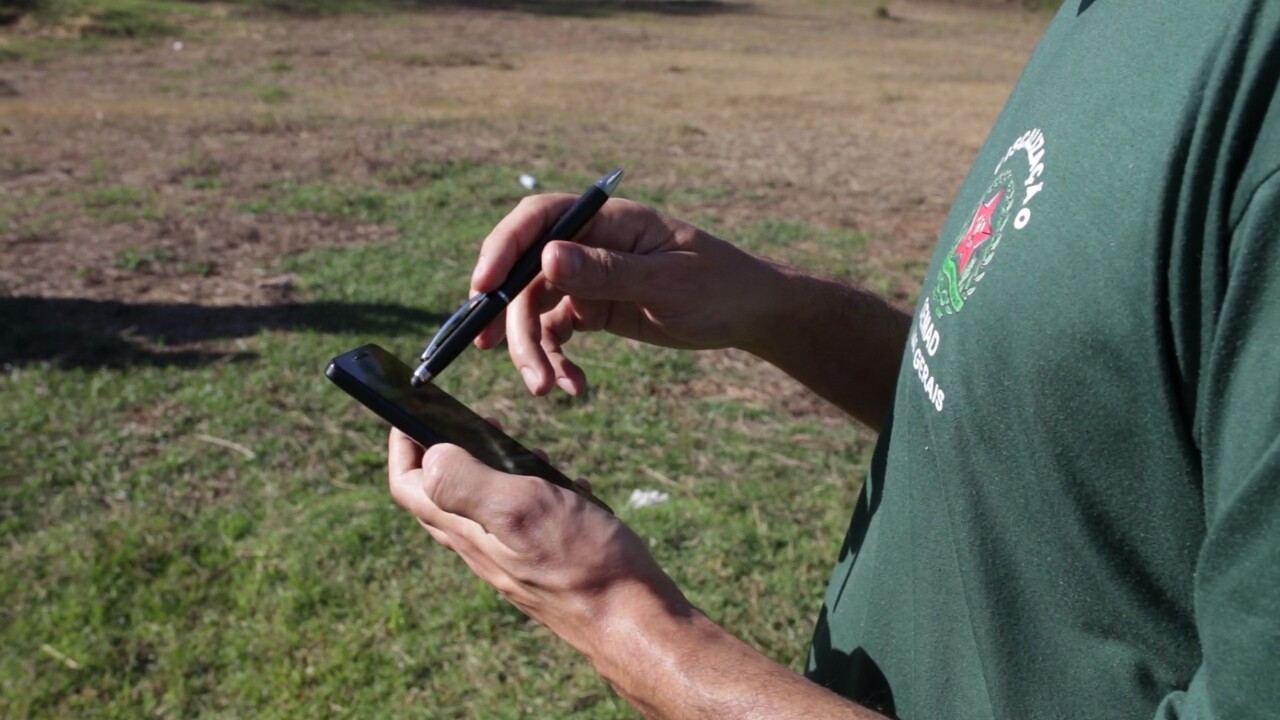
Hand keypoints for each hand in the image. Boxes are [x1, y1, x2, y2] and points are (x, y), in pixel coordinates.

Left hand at [386, 428, 692, 657]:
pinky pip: (526, 522)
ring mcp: (513, 559)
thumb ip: (468, 483)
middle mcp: (482, 549)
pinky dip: (539, 493)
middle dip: (445, 453)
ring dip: (495, 471)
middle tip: (469, 422)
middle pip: (440, 497)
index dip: (401, 446)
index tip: (410, 413)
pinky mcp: (544, 564)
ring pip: (485, 508)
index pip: (408, 486)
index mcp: (467, 531)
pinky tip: (570, 487)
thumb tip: (427, 454)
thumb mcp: (521, 509)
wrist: (635, 620)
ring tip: (522, 448)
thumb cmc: (582, 564)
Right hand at [470, 196, 784, 395]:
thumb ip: (607, 272)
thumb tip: (546, 258)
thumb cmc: (719, 285)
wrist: (749, 312)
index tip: (482, 289)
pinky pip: (557, 333)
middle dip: (515, 321)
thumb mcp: (667, 282)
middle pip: (526, 274)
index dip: (502, 249)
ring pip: (535, 309)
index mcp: (607, 221)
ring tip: (546, 391)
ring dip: (533, 350)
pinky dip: (558, 361)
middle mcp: (589, 243)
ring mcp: (587, 276)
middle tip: (517, 367)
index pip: (539, 220)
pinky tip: (576, 388)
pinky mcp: (592, 307)